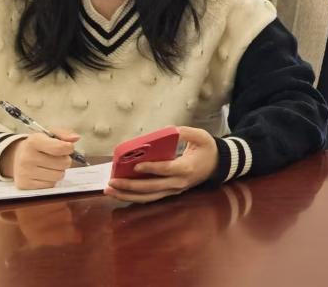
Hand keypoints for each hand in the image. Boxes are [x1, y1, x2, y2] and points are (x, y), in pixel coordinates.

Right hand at [0, 128, 79, 188]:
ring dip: (59, 171)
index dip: (69, 148)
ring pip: (58, 175)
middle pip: (62, 163)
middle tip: (58, 157)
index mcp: (33, 141)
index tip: (68, 147)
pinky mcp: (25, 185)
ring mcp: (25, 173)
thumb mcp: (48, 134)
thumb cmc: (37, 145)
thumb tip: (76, 138)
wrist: (16, 157)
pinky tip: (44, 173)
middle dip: (65, 160)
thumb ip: (63, 134)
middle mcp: (27, 157)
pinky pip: (51, 185)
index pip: (59, 148)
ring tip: (50, 165)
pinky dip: (51, 180)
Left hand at [104, 126, 218, 203]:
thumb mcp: (201, 136)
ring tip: (110, 190)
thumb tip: (170, 130)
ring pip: (148, 197)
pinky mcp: (169, 192)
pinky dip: (134, 196)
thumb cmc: (207, 149)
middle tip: (112, 182)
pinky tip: (120, 193)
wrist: (217, 166)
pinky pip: (150, 197)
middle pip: (152, 188)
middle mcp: (178, 183)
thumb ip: (186, 132)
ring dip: (128, 196)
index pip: (166, 170)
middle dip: (130, 186)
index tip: (135, 166)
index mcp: (186, 168)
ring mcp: (173, 190)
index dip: (151, 169)